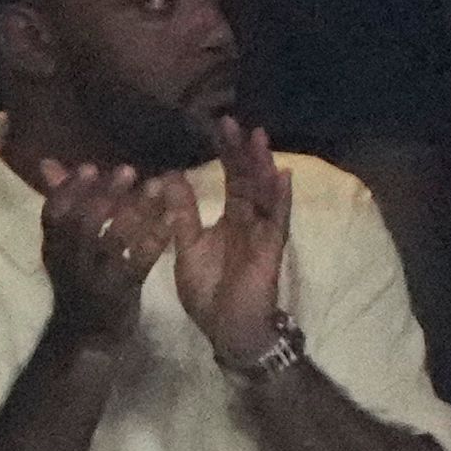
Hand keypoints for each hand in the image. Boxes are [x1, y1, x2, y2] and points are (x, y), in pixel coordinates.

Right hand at [32, 160, 172, 344]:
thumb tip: (49, 162)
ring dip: (136, 211)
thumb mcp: (66, 246)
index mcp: (54, 248)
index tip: (89, 167)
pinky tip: (174, 220)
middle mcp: (70, 262)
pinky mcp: (123, 292)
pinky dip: (156, 239)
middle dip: (105, 195)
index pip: (53, 216)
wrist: (88, 336)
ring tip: (157, 186)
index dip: (68, 192)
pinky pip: (140, 262)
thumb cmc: (80, 280)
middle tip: (129, 170)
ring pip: (114, 241)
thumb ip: (63, 203)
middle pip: (83, 225)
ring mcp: (96, 278)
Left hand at [171, 117, 292, 364]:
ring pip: (264, 193)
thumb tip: (169, 175)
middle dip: (241, 151)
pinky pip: (278, 219)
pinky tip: (281, 174)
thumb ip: (182, 213)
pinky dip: (280, 198)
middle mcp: (249, 221)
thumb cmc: (209, 292)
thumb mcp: (186, 247)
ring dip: (262, 165)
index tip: (217, 125)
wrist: (226, 329)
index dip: (224, 154)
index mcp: (229, 220)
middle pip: (248, 179)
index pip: (230, 179)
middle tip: (232, 121)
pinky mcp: (271, 248)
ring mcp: (263, 233)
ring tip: (258, 137)